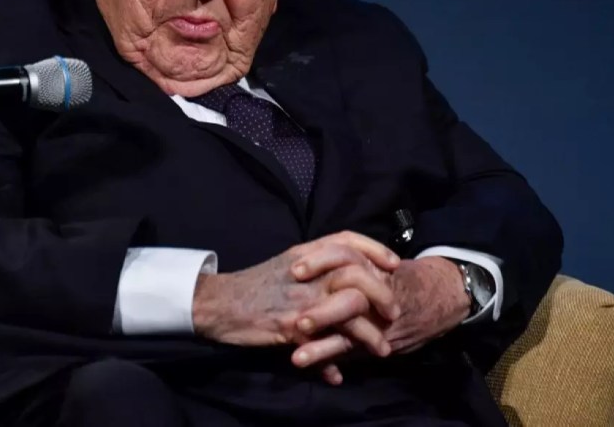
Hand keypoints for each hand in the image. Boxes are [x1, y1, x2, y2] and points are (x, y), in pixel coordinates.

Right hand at [192, 231, 399, 353]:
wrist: (219, 303)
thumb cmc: (253, 286)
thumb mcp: (285, 264)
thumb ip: (314, 267)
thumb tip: (343, 276)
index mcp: (305, 254)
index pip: (347, 240)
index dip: (374, 249)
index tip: (394, 263)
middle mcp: (307, 272)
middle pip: (357, 271)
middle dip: (381, 292)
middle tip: (393, 311)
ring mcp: (301, 298)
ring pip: (349, 307)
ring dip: (369, 332)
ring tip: (381, 349)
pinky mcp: (292, 325)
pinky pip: (325, 343)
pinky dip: (334, 360)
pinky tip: (339, 374)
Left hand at [290, 256, 469, 370]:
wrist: (437, 295)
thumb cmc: (395, 275)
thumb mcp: (374, 260)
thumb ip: (345, 260)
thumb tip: (302, 256)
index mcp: (367, 267)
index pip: (342, 257)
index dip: (319, 262)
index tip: (295, 269)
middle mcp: (371, 295)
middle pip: (346, 301)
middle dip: (321, 313)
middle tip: (296, 321)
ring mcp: (375, 323)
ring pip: (348, 335)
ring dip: (322, 348)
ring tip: (297, 358)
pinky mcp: (378, 342)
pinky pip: (355, 352)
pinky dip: (336, 363)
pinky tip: (324, 375)